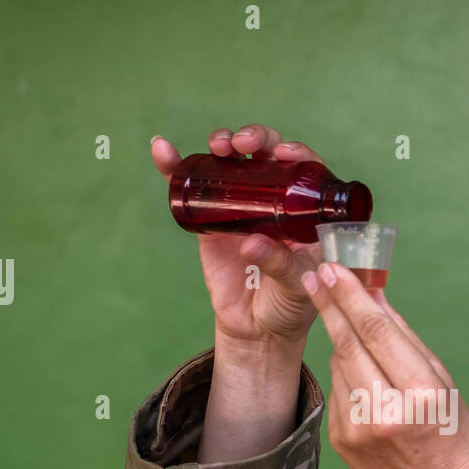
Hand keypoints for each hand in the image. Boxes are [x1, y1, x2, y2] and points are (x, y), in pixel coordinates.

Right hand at [151, 125, 323, 350]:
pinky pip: (193, 189)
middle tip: (244, 145)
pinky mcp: (212, 221)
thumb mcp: (297, 286)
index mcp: (306, 211)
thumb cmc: (290, 305)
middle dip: (257, 138)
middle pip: (268, 154)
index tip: (283, 154)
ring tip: (219, 146)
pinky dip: (175, 167)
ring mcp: (243, 207)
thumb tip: (251, 243)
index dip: (295, 153)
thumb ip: (281, 264)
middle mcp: (277, 201)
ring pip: (234, 162)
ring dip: (225, 143)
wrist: (257, 329)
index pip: (305, 170)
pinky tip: (162, 149)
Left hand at [301, 262, 468, 468]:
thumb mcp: (444, 385)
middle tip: (314, 274)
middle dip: (330, 305)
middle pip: (348, 344)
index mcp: (419, 396)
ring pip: (339, 364)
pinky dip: (347, 374)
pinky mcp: (338, 439)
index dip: (351, 297)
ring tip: (362, 341)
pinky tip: (366, 383)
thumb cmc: (451, 438)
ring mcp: (355, 429)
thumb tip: (376, 296)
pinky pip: (337, 389)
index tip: (333, 268)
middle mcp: (383, 413)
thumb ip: (407, 339)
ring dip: (344, 342)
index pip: (377, 334)